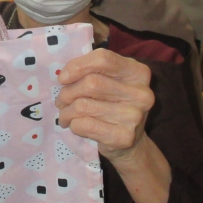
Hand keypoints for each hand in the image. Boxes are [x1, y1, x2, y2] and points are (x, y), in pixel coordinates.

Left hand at [56, 48, 154, 163]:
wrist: (129, 142)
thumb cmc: (112, 104)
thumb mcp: (109, 81)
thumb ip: (91, 71)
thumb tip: (64, 75)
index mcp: (138, 72)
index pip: (103, 59)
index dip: (77, 66)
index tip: (63, 78)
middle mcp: (141, 93)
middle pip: (91, 83)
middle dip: (67, 92)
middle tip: (61, 100)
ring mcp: (134, 116)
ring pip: (83, 106)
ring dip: (66, 111)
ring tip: (65, 114)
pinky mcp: (124, 137)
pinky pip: (84, 125)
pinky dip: (72, 124)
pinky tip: (75, 126)